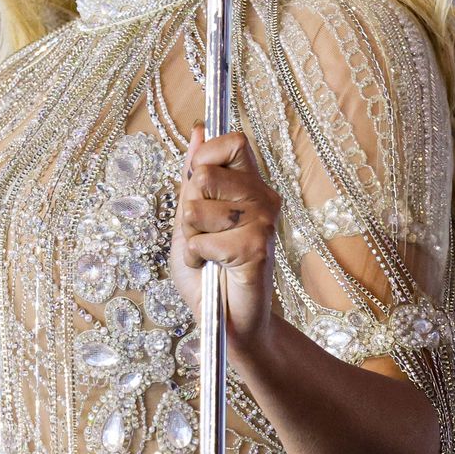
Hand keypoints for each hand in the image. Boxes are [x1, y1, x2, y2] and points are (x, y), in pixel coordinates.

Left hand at [169, 125, 282, 355]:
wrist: (227, 323)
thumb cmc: (208, 272)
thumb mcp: (190, 218)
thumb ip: (193, 177)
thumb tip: (198, 130)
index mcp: (251, 186)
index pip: (234, 141)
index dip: (206, 157)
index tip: (198, 186)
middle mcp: (264, 199)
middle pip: (205, 175)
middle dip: (190, 209)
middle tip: (205, 234)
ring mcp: (264, 223)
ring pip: (197, 209)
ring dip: (191, 238)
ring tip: (209, 255)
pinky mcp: (257, 249)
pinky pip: (202, 241)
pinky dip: (196, 259)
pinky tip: (213, 269)